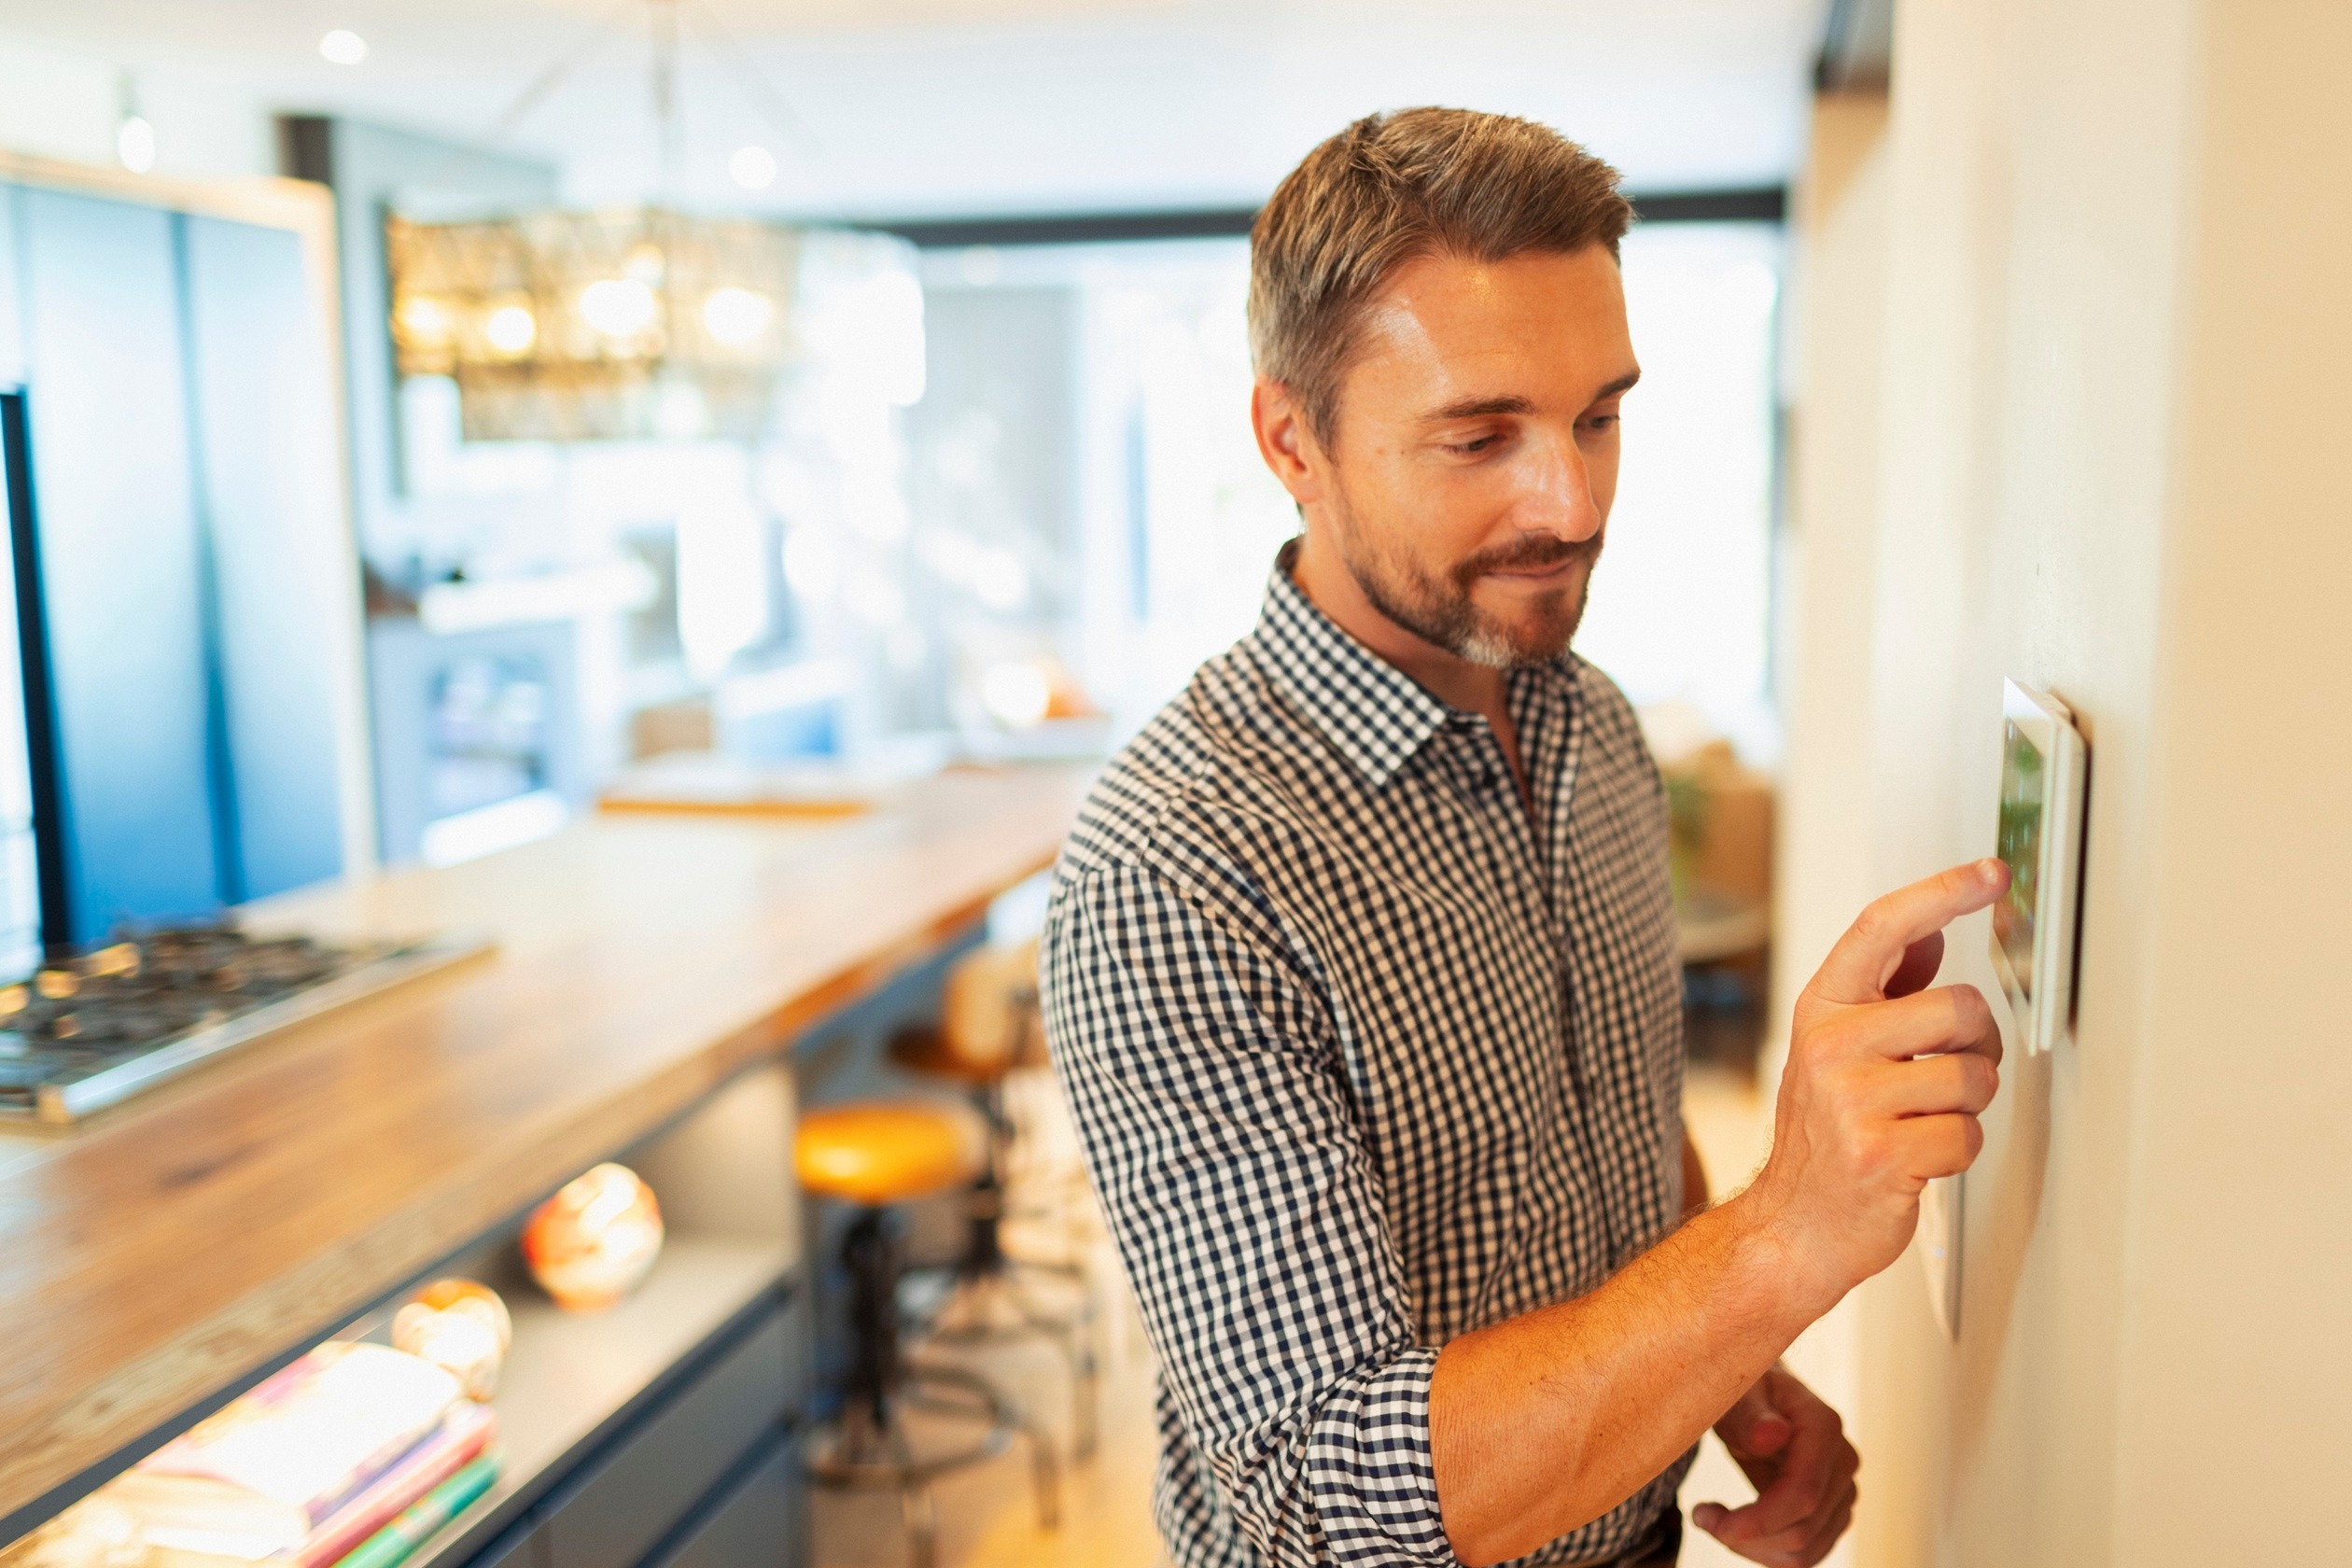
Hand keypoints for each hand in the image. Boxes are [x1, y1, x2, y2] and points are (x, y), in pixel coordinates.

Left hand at [1693, 1368, 1857, 1566]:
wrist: (1758, 1397)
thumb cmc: (1741, 1389)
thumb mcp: (1734, 1393)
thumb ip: (1750, 1415)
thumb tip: (1774, 1435)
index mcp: (1823, 1427)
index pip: (1802, 1496)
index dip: (1757, 1521)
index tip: (1704, 1517)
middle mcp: (1843, 1461)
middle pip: (1802, 1531)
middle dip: (1744, 1536)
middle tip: (1701, 1515)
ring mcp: (1844, 1490)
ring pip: (1805, 1552)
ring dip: (1752, 1548)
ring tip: (1712, 1519)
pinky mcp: (1833, 1512)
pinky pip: (1806, 1554)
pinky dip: (1766, 1552)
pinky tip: (1735, 1528)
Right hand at [1742, 860, 2008, 1304]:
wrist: (1790, 1226)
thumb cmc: (1824, 1137)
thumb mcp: (1837, 1051)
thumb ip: (1883, 992)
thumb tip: (1928, 934)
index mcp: (1821, 1009)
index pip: (1882, 928)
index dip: (1942, 892)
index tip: (1990, 872)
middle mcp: (1829, 1045)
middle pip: (1959, 1007)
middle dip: (1976, 1045)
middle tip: (1947, 1074)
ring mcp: (1851, 1100)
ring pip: (1974, 1076)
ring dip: (1966, 1106)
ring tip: (1920, 1122)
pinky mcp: (1880, 1153)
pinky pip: (1968, 1134)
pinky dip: (1957, 1151)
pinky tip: (1917, 1159)